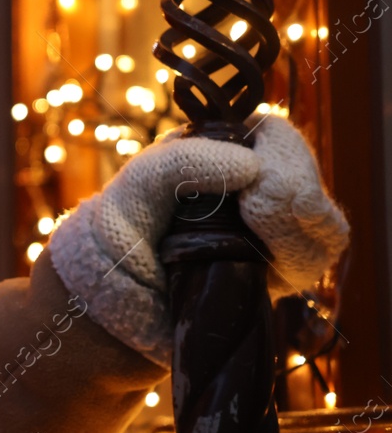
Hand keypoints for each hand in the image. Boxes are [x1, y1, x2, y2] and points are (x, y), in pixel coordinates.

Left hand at [46, 112, 348, 366]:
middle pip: (308, 181)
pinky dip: (299, 257)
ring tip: (259, 233)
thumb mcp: (139, 184)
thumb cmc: (120, 227)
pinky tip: (269, 265)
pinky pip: (313, 263)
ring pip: (324, 225)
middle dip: (295, 192)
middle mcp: (253, 192)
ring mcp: (268, 235)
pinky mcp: (274, 276)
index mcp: (221, 156)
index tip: (260, 179)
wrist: (107, 294)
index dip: (284, 154)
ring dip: (300, 229)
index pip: (277, 139)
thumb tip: (252, 166)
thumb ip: (182, 163)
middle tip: (258, 207)